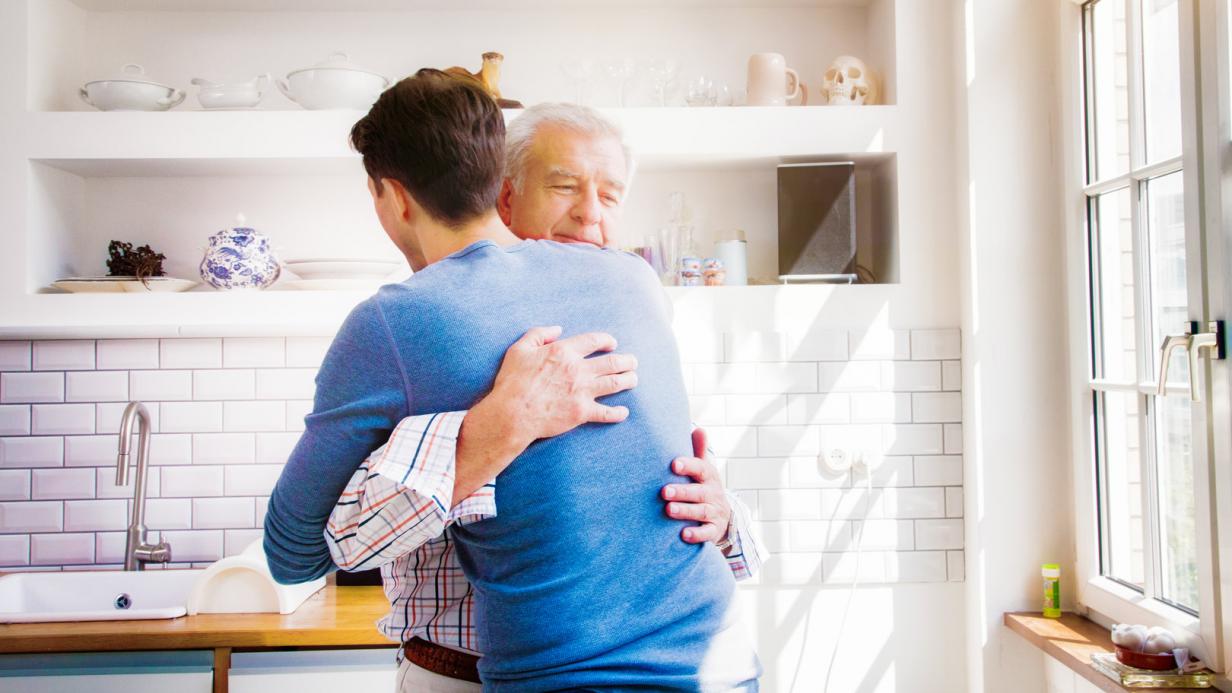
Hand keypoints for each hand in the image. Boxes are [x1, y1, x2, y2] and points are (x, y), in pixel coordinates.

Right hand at [490, 326, 637, 440]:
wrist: (512, 413)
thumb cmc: (512, 381)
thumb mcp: (519, 349)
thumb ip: (538, 334)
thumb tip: (557, 329)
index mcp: (564, 352)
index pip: (594, 341)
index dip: (607, 340)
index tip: (612, 344)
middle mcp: (578, 370)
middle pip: (612, 362)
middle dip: (627, 361)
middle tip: (632, 362)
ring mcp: (582, 392)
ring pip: (615, 383)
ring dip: (628, 380)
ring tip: (633, 379)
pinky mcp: (582, 413)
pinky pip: (607, 413)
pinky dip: (618, 413)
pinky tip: (624, 412)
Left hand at [662, 428, 731, 547]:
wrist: (723, 517)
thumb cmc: (704, 488)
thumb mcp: (704, 470)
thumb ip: (699, 451)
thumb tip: (699, 429)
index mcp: (709, 477)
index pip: (701, 469)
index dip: (689, 466)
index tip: (674, 464)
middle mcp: (713, 494)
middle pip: (699, 492)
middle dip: (683, 492)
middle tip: (664, 491)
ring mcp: (715, 513)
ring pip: (702, 512)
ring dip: (686, 511)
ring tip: (669, 510)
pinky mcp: (714, 530)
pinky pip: (707, 533)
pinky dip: (697, 534)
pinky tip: (683, 534)